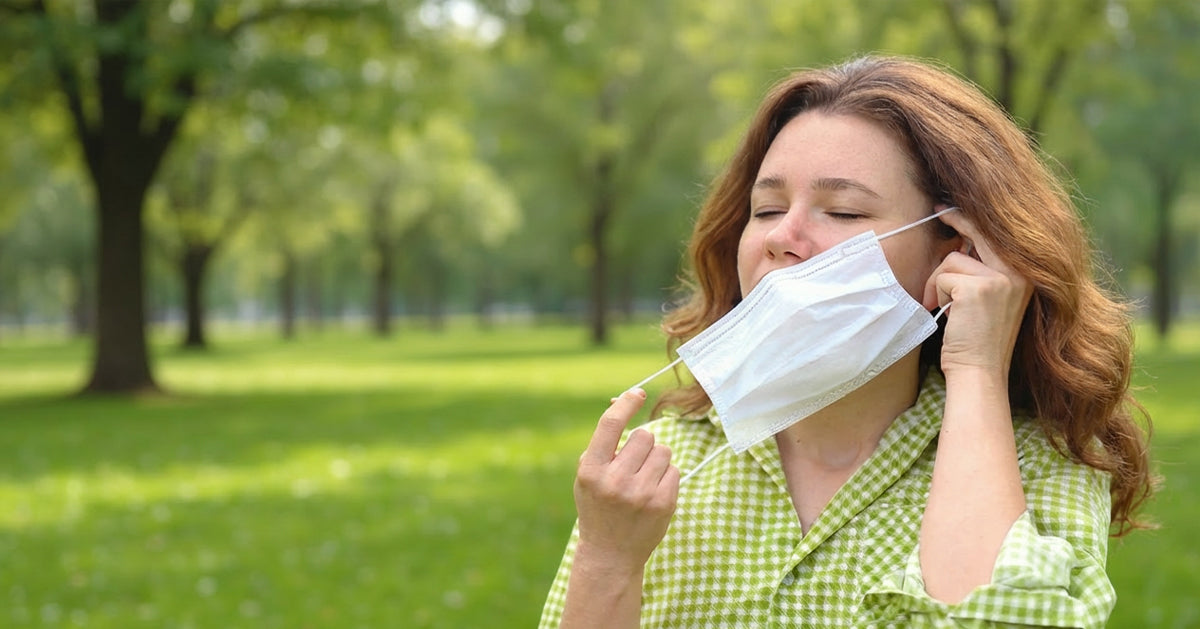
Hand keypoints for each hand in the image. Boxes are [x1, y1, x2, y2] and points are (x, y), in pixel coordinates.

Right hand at [573, 388, 679, 574]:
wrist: (610, 554)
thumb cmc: (598, 505)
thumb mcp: (589, 474)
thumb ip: (604, 441)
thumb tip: (622, 400)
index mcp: (591, 470)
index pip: (611, 424)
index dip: (626, 403)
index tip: (637, 393)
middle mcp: (615, 480)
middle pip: (644, 436)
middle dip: (642, 444)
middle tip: (633, 463)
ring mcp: (641, 494)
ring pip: (663, 451)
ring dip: (656, 460)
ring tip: (642, 480)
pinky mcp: (663, 504)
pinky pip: (674, 470)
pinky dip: (665, 477)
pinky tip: (652, 493)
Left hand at [923, 211, 1032, 376]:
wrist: (980, 372)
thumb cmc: (978, 339)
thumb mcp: (991, 298)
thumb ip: (984, 270)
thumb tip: (961, 239)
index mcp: (1026, 275)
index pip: (997, 235)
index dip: (971, 219)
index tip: (950, 207)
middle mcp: (1020, 273)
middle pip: (979, 231)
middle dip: (955, 218)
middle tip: (937, 209)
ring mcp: (1001, 280)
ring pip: (952, 259)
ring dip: (938, 282)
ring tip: (947, 309)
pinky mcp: (978, 289)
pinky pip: (943, 276)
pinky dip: (935, 294)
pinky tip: (946, 314)